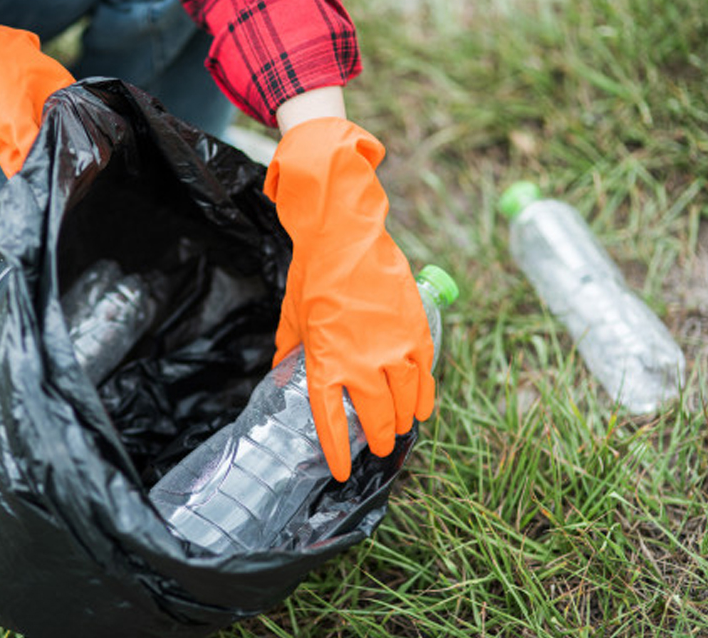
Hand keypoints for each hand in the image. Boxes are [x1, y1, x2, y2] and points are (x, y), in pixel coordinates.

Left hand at [264, 116, 435, 481]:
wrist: (345, 235)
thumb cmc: (312, 276)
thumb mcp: (291, 318)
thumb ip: (288, 352)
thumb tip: (282, 372)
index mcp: (326, 363)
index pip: (330, 421)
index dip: (337, 451)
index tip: (340, 471)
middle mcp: (363, 363)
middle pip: (375, 417)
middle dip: (378, 438)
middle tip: (380, 447)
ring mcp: (394, 349)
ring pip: (405, 401)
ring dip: (403, 420)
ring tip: (400, 430)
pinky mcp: (416, 332)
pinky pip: (426, 375)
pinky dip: (425, 394)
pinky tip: (423, 406)